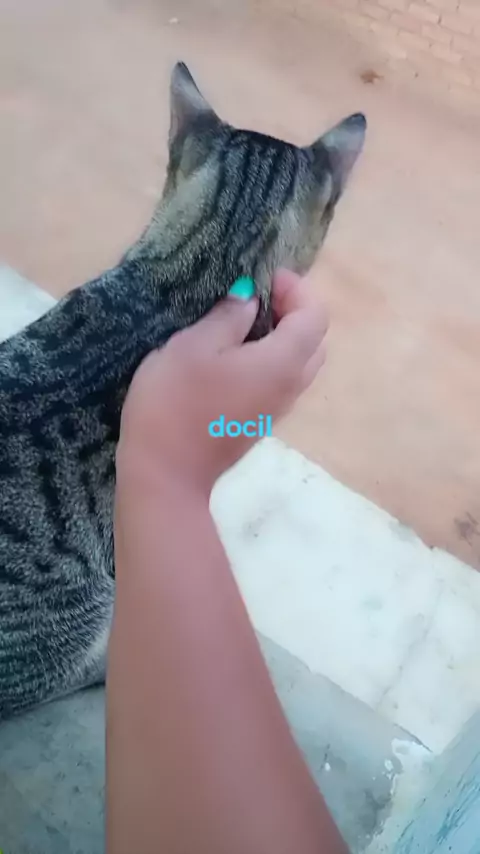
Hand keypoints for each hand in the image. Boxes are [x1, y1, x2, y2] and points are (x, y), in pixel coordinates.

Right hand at [117, 269, 328, 494]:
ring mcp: (277, 408)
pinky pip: (281, 381)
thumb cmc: (175, 403)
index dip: (296, 289)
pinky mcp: (259, 422)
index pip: (315, 315)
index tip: (262, 278)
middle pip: (315, 339)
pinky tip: (233, 354)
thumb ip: (228, 317)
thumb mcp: (194, 346)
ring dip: (282, 336)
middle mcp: (290, 386)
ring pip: (300, 363)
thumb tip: (250, 300)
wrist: (166, 473)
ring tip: (242, 323)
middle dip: (294, 310)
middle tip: (256, 298)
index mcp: (282, 362)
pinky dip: (271, 358)